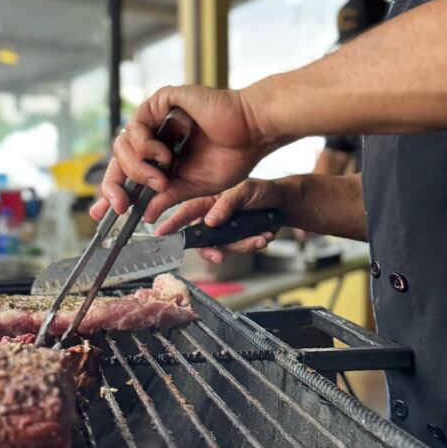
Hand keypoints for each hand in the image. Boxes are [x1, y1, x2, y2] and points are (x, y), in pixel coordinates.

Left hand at [89, 84, 277, 223]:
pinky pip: (135, 124)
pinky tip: (163, 154)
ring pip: (122, 144)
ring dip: (137, 167)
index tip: (102, 214)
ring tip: (161, 176)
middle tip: (123, 204)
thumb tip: (145, 214)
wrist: (252, 134)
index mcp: (161, 156)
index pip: (126, 173)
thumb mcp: (194, 187)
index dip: (112, 191)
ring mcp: (157, 118)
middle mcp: (155, 136)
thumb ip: (167, 197)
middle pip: (118, 159)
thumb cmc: (232, 155)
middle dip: (114, 185)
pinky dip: (144, 145)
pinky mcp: (161, 101)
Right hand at [154, 178, 289, 263]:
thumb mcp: (245, 191)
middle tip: (219, 257)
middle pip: (202, 239)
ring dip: (242, 246)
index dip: (172, 223)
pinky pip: (240, 250)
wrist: (285, 204)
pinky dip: (253, 245)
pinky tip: (264, 236)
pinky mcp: (239, 240)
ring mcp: (227, 231)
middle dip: (211, 250)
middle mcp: (215, 217)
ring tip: (260, 237)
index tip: (161, 234)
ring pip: (224, 248)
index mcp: (210, 201)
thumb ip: (226, 204)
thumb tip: (209, 221)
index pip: (187, 212)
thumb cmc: (262, 191)